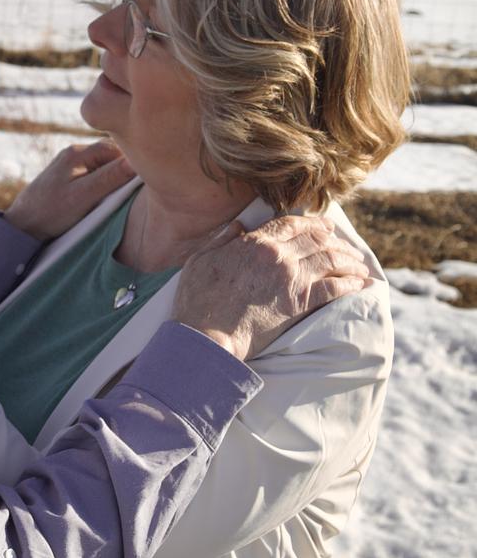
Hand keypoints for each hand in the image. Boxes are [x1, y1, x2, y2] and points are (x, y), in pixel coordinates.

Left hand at [4, 141, 135, 240]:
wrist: (22, 226)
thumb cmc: (50, 212)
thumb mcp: (83, 197)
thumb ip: (109, 178)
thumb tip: (137, 163)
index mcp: (77, 153)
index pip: (117, 148)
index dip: (135, 160)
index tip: (151, 175)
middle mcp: (74, 154)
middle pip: (112, 154)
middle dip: (127, 167)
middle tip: (142, 186)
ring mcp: (71, 165)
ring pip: (104, 164)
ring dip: (116, 176)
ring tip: (127, 192)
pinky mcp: (69, 177)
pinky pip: (96, 173)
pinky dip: (106, 181)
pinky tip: (110, 194)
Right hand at [172, 215, 371, 361]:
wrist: (206, 335)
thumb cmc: (196, 301)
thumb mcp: (200, 260)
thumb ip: (221, 239)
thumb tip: (239, 225)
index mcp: (255, 242)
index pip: (291, 224)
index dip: (312, 223)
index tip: (325, 226)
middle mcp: (278, 255)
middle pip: (317, 239)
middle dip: (336, 240)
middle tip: (347, 245)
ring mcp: (291, 278)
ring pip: (331, 260)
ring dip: (349, 260)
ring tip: (359, 265)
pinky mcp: (300, 302)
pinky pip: (335, 287)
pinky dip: (351, 283)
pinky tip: (361, 284)